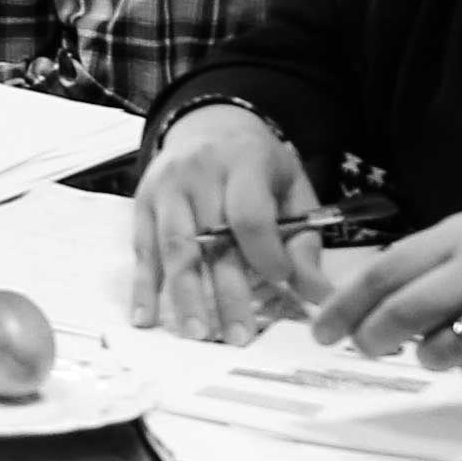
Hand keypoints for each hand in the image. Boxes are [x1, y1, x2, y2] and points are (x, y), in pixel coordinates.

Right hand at [130, 101, 322, 342]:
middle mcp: (199, 173)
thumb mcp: (291, 189)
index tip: (280, 282)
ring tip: (197, 333)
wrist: (208, 124)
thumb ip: (303, 240)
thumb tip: (320, 295)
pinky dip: (143, 286)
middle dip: (226, 291)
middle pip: (210, 239)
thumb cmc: (257, 165)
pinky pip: (142, 250)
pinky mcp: (142, 204)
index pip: (249, 215)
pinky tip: (145, 317)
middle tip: (239, 336)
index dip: (264, 253)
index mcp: (243, 163)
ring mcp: (166, 188)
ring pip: (173, 247)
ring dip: (184, 295)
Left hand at [307, 212, 461, 386]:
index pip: (386, 270)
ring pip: (435, 350)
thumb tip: (365, 302)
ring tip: (461, 340)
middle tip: (365, 347)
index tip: (321, 329)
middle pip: (400, 313)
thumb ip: (433, 264)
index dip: (346, 305)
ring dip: (434, 355)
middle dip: (372, 337)